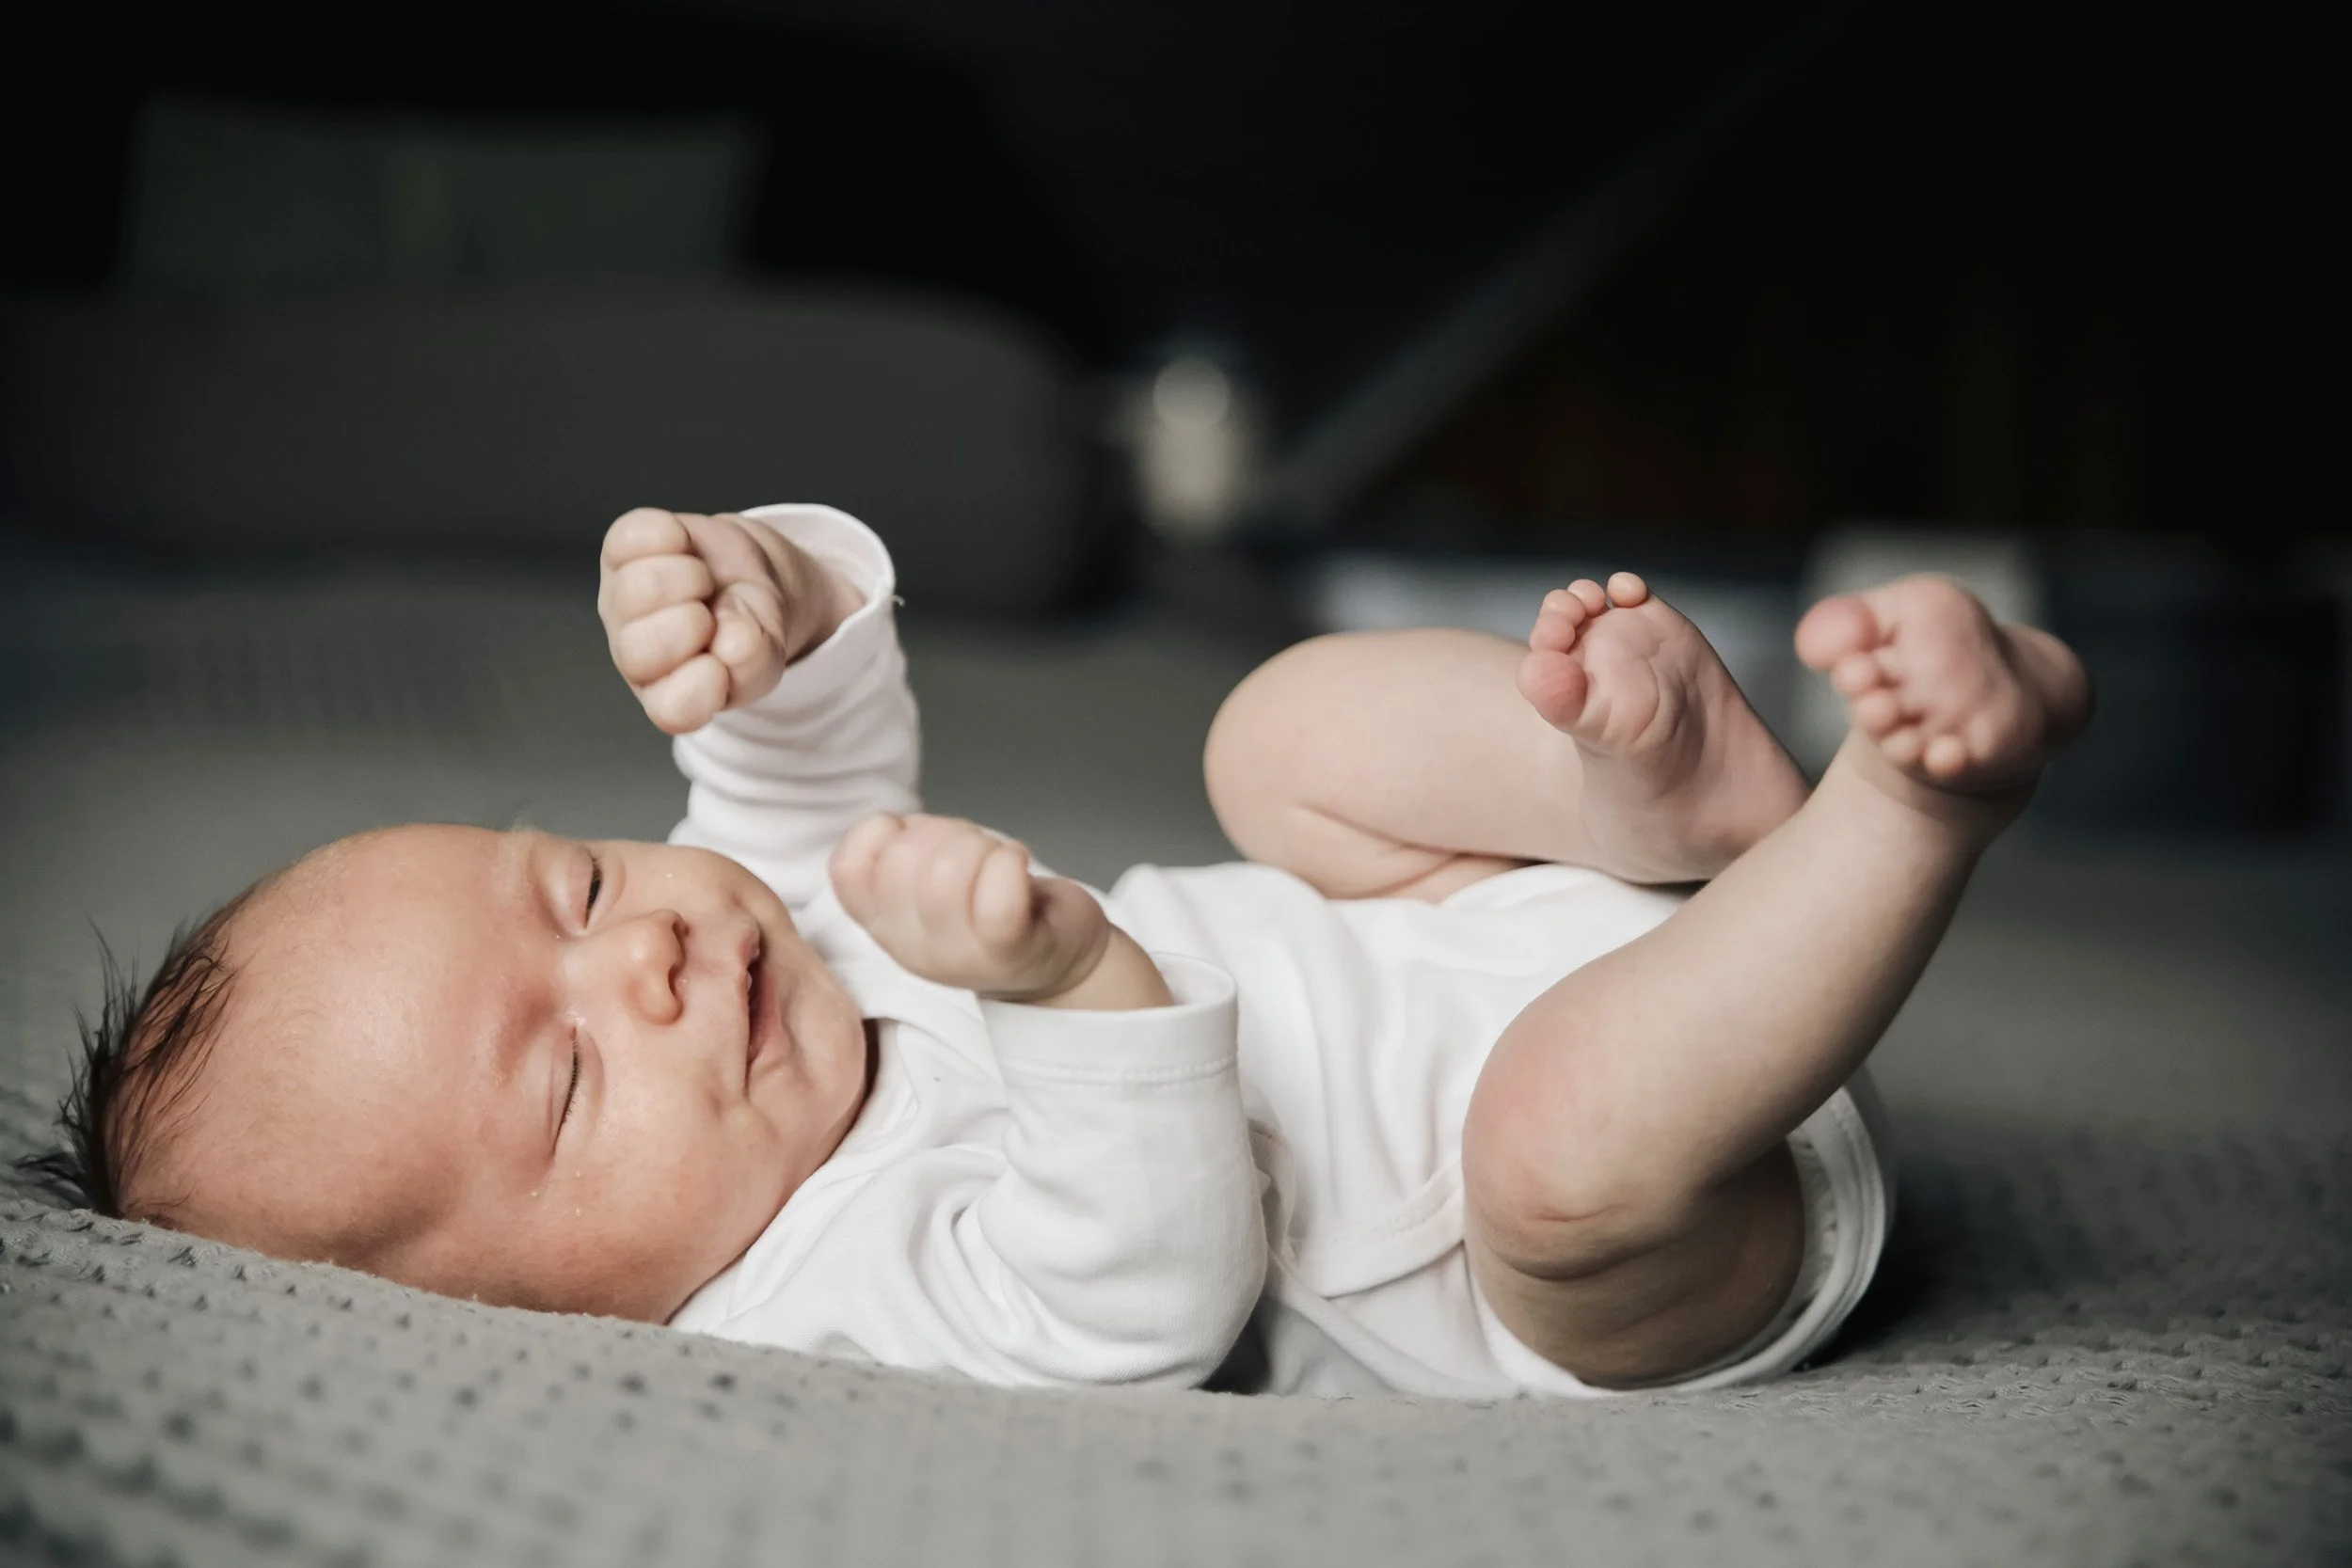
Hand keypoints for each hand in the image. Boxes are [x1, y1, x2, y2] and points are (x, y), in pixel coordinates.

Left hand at [597, 507, 860, 734]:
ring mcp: (621, 602)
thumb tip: (733, 639)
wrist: (741, 576)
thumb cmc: (747, 626)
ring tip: (703, 583)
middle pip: (641, 648)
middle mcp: (635, 654)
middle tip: (711, 617)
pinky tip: (683, 549)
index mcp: (671, 694)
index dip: (705, 684)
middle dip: (696, 625)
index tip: (724, 664)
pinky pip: (633, 537)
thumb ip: (755, 661)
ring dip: (690, 578)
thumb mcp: (768, 655)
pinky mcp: (618, 552)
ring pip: (639, 588)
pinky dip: (669, 536)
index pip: (671, 709)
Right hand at [830, 814, 1113, 1001]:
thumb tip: (897, 826)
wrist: (1058, 959)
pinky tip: (1019, 867)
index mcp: (880, 923)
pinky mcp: (1007, 951)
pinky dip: (1011, 861)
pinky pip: (998, 895)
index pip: (847, 865)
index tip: (922, 843)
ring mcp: (956, 955)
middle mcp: (908, 945)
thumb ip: (898, 850)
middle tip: (973, 855)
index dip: (886, 831)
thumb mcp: (923, 881)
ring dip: (982, 846)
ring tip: (999, 863)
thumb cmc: (985, 904)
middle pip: (902, 859)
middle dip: (944, 835)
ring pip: (946, 871)